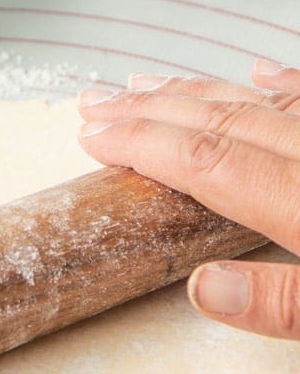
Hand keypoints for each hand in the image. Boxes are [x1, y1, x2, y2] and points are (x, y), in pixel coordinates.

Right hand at [78, 58, 299, 338]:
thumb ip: (282, 302)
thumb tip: (204, 289)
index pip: (206, 161)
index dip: (141, 144)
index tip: (92, 136)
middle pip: (220, 122)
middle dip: (148, 110)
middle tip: (94, 103)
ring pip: (258, 101)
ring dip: (195, 91)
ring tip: (142, 83)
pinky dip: (279, 81)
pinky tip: (255, 71)